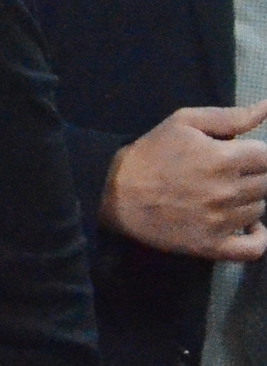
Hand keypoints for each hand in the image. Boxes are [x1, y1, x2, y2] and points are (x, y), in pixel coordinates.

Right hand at [100, 100, 266, 259]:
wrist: (114, 192)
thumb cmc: (150, 153)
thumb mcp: (184, 122)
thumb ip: (231, 117)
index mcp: (224, 158)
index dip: (254, 154)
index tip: (237, 155)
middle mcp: (228, 191)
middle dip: (252, 175)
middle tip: (226, 173)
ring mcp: (222, 222)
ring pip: (260, 209)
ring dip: (249, 200)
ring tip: (224, 194)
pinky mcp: (212, 246)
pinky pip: (254, 249)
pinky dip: (259, 237)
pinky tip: (248, 226)